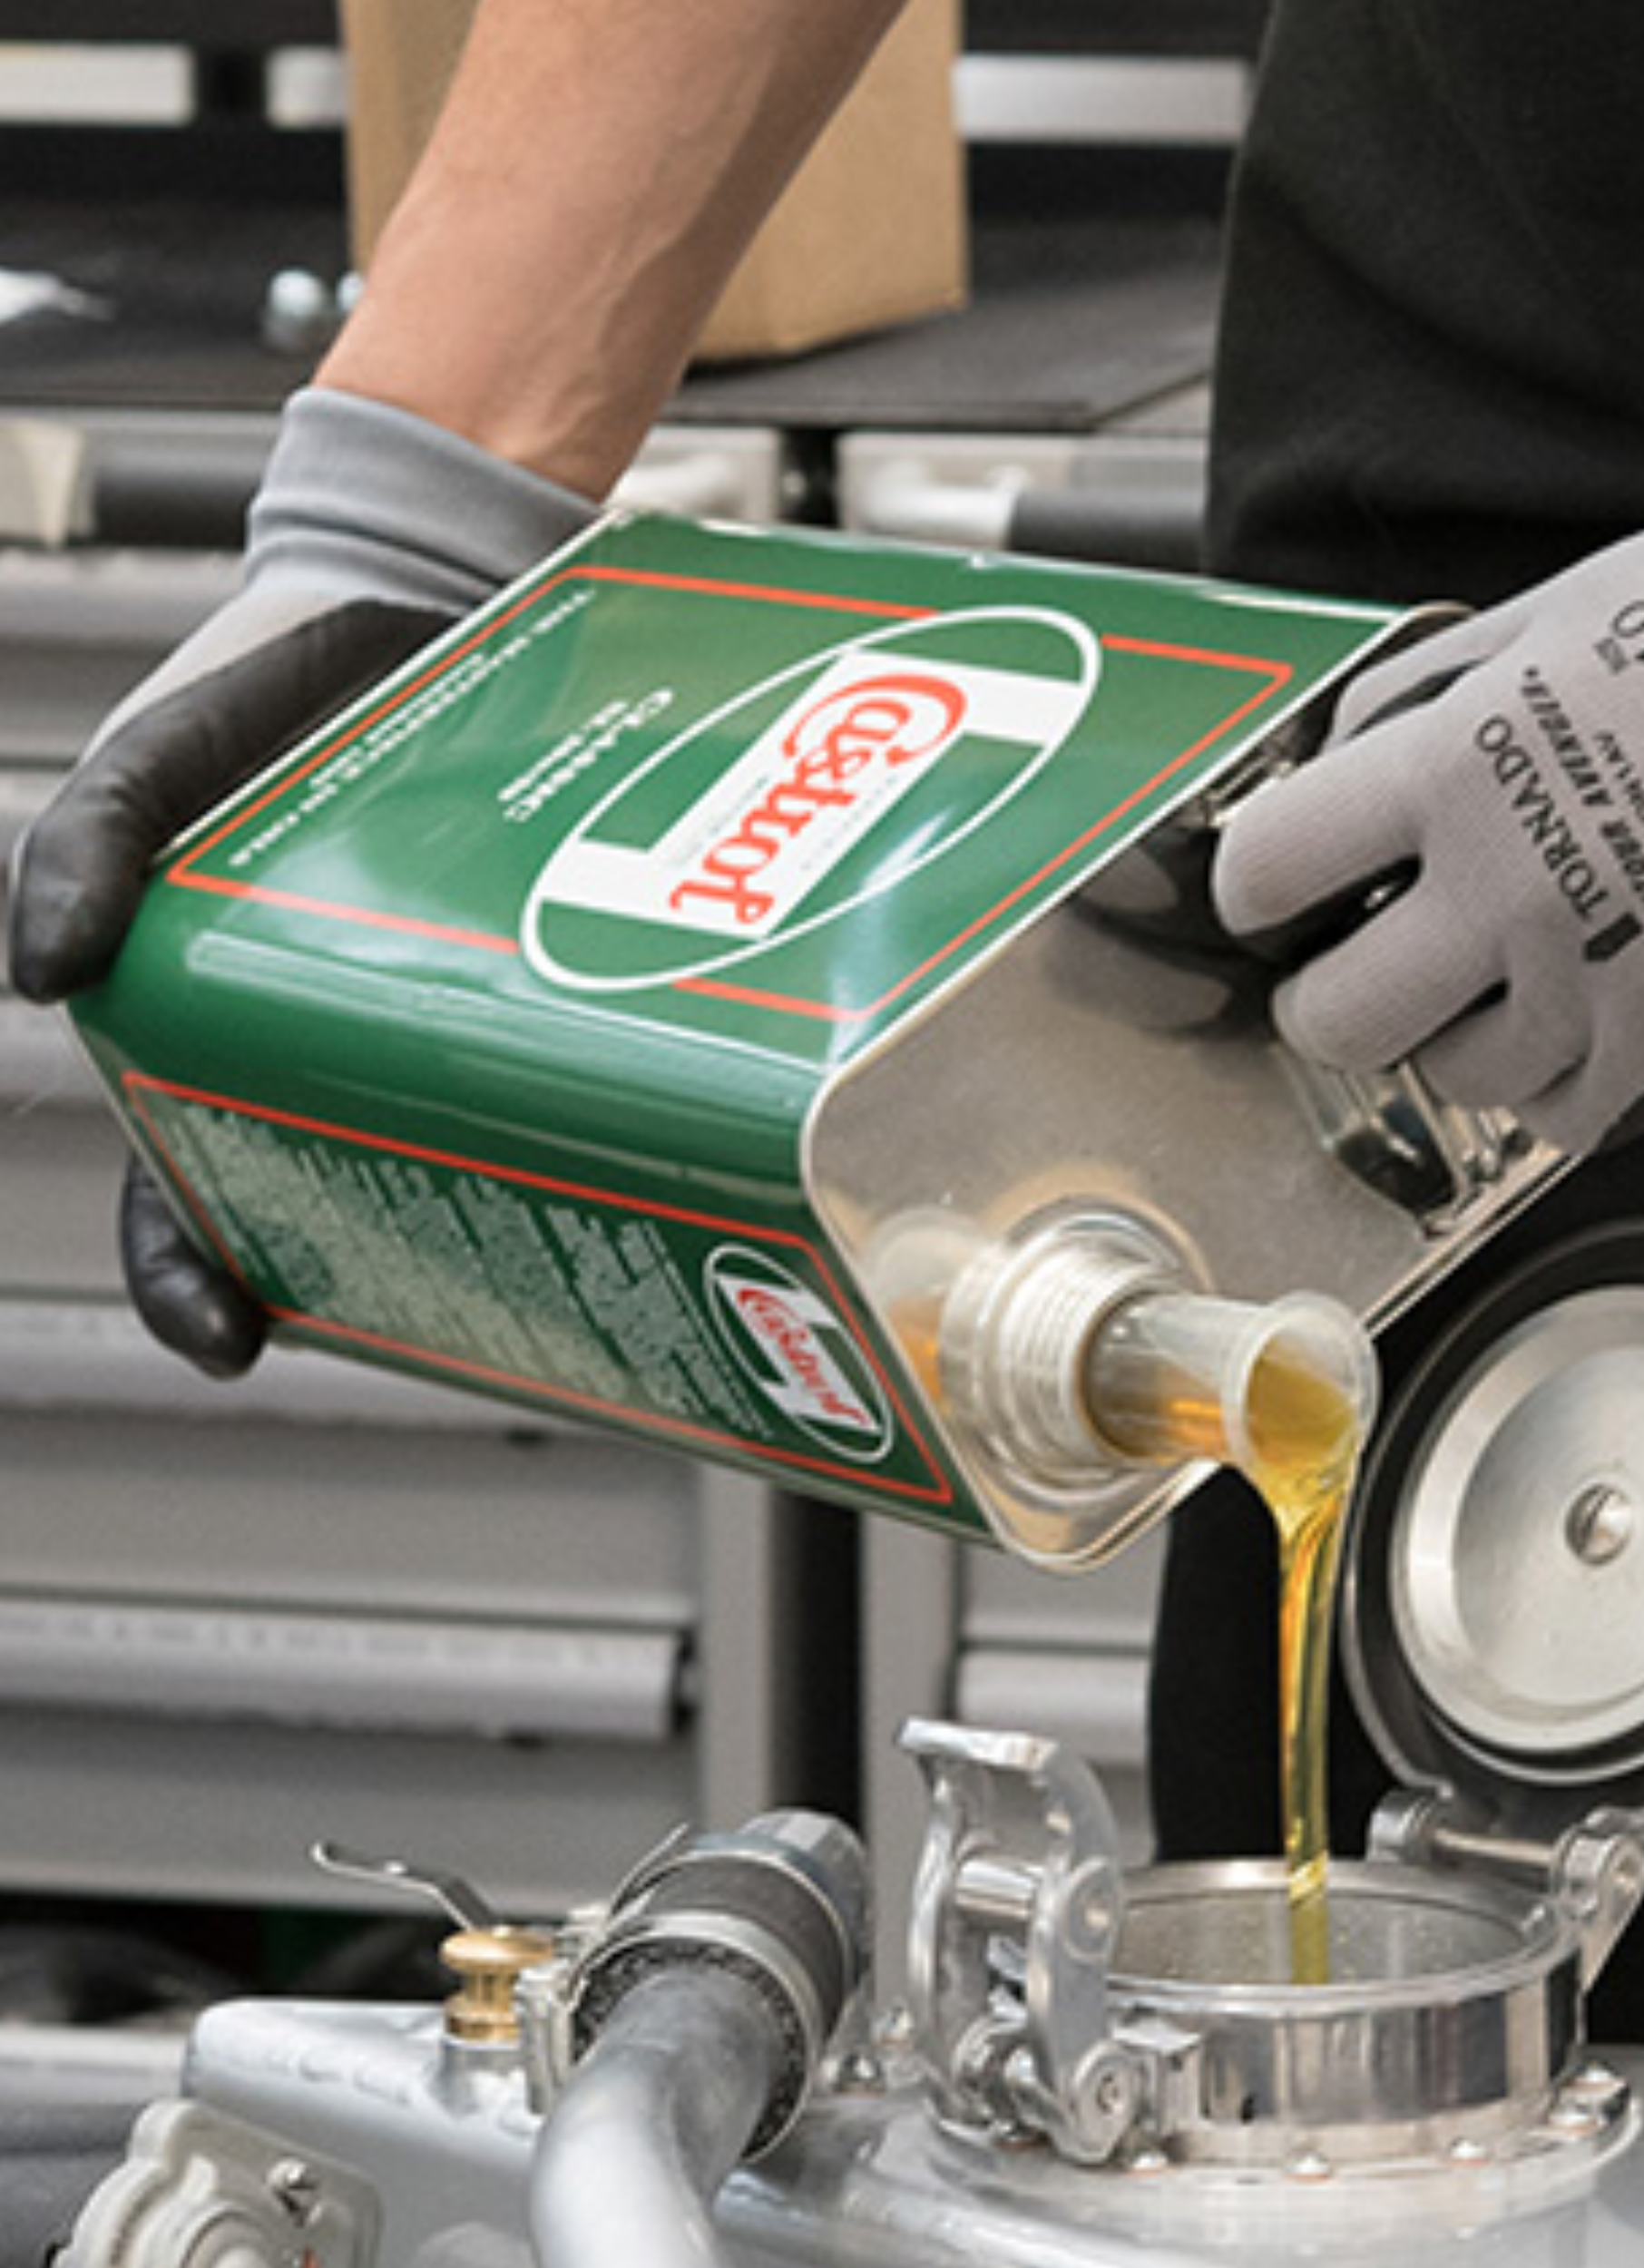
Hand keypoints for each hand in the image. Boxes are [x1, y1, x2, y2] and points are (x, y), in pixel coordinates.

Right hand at [10, 387, 593, 1371]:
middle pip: (316, 1200)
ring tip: (508, 1261)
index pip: (173, 1186)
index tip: (230, 1335)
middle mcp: (315, 1039)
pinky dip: (555, 1120)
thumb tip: (39, 979)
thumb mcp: (147, 755)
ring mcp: (428, 1017)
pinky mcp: (525, 981)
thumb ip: (84, 843)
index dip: (187, 1273)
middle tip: (394, 1319)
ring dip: (462, 1216)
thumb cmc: (255, 684)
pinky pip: (535, 1074)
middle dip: (343, 1276)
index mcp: (196, 1022)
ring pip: (434, 1153)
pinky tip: (592, 1155)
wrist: (416, 586)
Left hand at [1212, 494, 1643, 1152]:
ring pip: (1451, 1076)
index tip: (1273, 888)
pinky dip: (1551, 1085)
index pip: (1270, 866)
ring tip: (1491, 977)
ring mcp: (1592, 969)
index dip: (1256, 883)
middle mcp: (1507, 882)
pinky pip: (1561, 1116)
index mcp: (1458, 762)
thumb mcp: (1561, 608)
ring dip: (1451, 1037)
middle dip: (1326, 999)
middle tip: (1351, 968)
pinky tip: (1569, 1019)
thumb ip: (1435, 691)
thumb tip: (1344, 752)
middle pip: (1334, 1019)